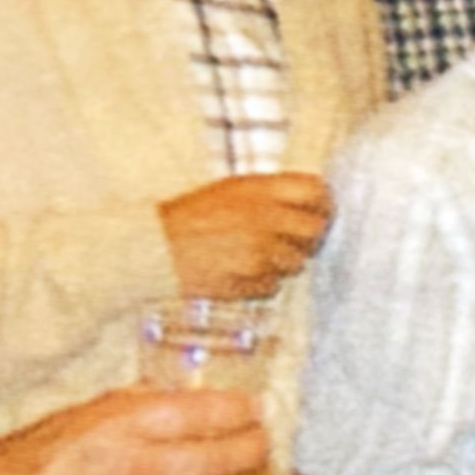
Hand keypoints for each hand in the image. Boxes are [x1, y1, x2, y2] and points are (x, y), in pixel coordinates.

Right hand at [0, 387, 268, 474]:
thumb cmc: (27, 467)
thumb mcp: (78, 418)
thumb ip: (132, 407)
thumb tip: (176, 396)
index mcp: (129, 426)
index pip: (213, 411)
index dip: (242, 409)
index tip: (252, 407)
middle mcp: (148, 467)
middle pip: (232, 456)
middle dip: (255, 445)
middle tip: (260, 439)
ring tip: (229, 470)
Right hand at [159, 174, 332, 298]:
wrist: (151, 247)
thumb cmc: (189, 217)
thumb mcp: (230, 190)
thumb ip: (270, 194)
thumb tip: (313, 201)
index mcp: (259, 189)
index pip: (316, 190)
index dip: (323, 203)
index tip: (320, 212)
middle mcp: (264, 217)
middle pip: (314, 230)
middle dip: (307, 238)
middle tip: (290, 242)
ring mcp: (258, 250)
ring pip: (295, 263)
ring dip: (280, 264)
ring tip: (250, 257)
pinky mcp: (247, 280)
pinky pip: (271, 286)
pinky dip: (259, 284)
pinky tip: (237, 273)